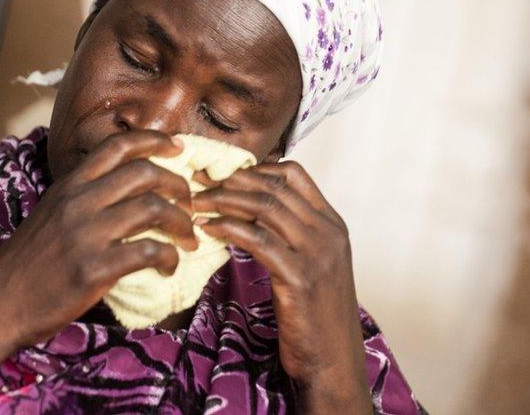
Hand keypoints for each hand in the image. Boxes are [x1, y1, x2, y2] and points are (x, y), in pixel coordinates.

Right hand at [0, 130, 197, 347]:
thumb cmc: (27, 263)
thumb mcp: (50, 214)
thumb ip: (82, 198)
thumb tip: (124, 191)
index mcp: (69, 185)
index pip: (117, 146)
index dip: (154, 140)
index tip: (179, 147)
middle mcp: (78, 202)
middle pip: (144, 173)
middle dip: (179, 185)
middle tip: (191, 203)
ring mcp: (86, 234)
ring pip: (153, 208)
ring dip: (182, 223)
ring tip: (189, 238)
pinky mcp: (94, 268)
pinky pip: (148, 251)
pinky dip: (169, 258)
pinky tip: (169, 267)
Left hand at [192, 161, 370, 413]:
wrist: (334, 359)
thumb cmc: (316, 314)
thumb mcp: (311, 264)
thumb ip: (290, 234)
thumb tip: (249, 211)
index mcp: (332, 224)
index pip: (294, 174)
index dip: (254, 169)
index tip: (222, 174)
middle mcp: (328, 233)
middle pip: (274, 188)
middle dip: (230, 181)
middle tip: (198, 181)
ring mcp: (317, 253)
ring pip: (264, 208)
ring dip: (223, 200)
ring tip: (196, 202)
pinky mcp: (300, 277)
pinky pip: (258, 239)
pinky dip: (228, 228)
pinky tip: (207, 228)